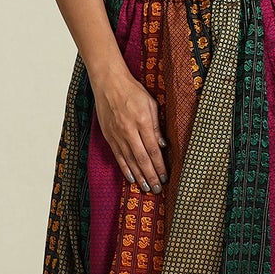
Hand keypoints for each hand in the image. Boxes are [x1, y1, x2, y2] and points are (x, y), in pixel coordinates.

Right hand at [90, 68, 167, 193]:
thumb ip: (156, 126)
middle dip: (151, 176)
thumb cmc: (132, 91)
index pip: (153, 150)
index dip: (160, 166)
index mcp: (142, 122)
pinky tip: (131, 178)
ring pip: (130, 161)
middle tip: (157, 189)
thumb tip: (162, 145)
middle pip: (142, 159)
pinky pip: (118, 156)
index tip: (165, 177)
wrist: (109, 84)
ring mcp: (117, 135)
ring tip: (146, 188)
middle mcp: (129, 131)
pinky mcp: (109, 136)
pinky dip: (125, 168)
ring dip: (139, 176)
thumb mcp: (151, 104)